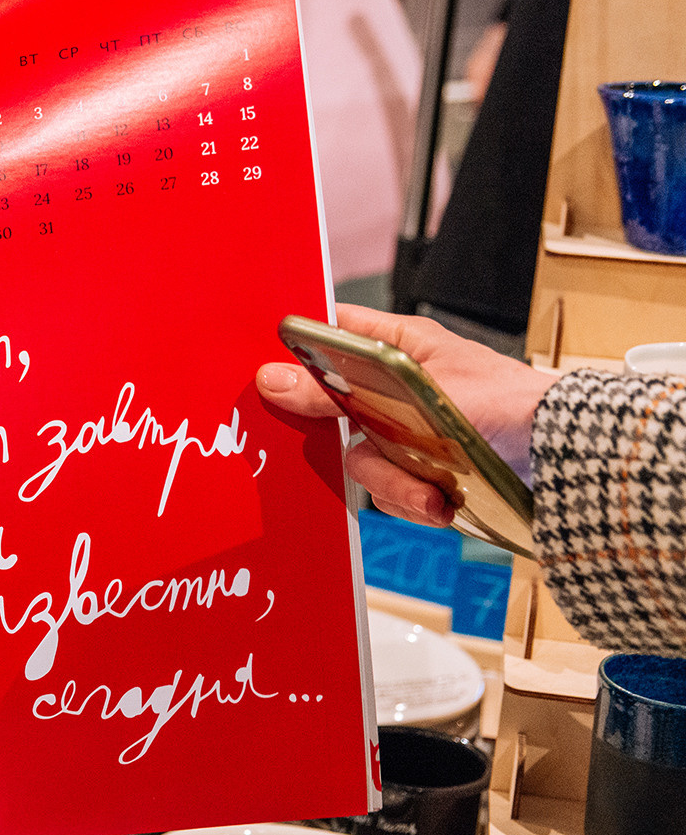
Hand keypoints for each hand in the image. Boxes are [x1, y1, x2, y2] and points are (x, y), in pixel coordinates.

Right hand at [254, 305, 554, 526]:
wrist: (562, 461)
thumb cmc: (505, 404)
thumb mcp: (408, 394)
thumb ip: (334, 389)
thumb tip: (272, 378)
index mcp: (396, 344)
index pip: (329, 332)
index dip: (298, 350)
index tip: (273, 374)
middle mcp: (396, 387)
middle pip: (333, 410)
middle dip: (354, 443)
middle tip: (376, 447)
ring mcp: (408, 432)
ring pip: (361, 461)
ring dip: (395, 483)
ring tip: (433, 492)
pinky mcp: (422, 471)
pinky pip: (390, 490)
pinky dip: (414, 501)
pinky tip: (443, 501)